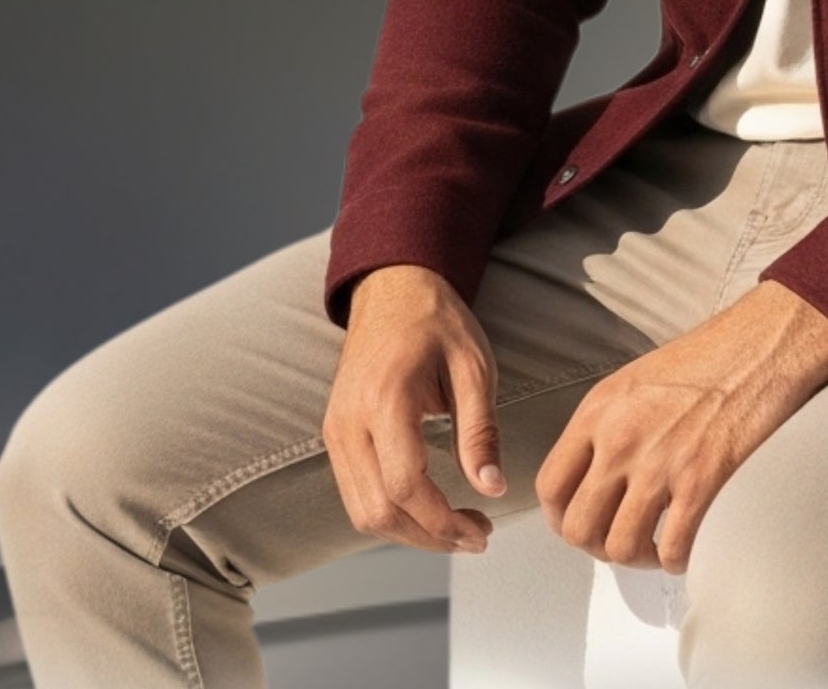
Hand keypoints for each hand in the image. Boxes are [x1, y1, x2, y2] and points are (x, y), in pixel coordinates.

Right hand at [322, 264, 509, 552]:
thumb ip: (480, 430)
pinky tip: (428, 509)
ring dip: (410, 533)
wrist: (391, 289)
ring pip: (362, 512)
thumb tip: (492, 487)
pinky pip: (356, 494)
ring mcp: (336, 431)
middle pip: (379, 511)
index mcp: (385, 400)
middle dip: (429, 537)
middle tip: (477, 535)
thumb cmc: (435, 322)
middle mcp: (349, 422)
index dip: (443, 522)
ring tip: (457, 527)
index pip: (405, 486)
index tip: (482, 530)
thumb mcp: (473, 367)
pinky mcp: (335, 436)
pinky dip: (391, 514)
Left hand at [534, 278, 827, 574]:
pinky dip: (676, 560)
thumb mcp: (634, 381)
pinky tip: (686, 544)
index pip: (550, 486)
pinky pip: (672, 549)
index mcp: (599, 410)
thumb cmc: (706, 359)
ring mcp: (660, 463)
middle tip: (621, 540)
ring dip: (637, 558)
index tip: (579, 525)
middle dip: (597, 546)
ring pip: (621, 548)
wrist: (761, 347)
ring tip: (654, 547)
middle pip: (579, 528)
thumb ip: (606, 426)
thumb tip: (593, 476)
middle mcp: (621, 439)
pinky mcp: (702, 482)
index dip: (561, 519)